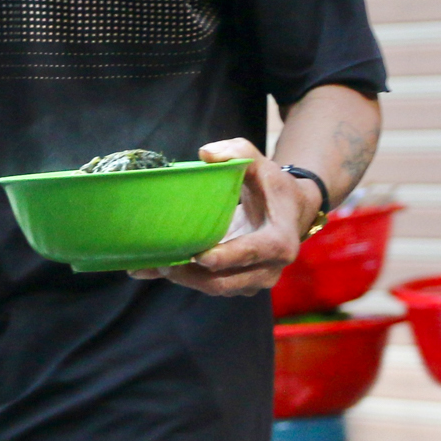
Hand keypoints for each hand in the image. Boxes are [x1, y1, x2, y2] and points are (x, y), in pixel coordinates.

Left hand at [131, 139, 316, 296]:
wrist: (290, 212)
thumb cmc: (273, 187)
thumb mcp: (261, 165)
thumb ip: (237, 153)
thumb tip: (205, 153)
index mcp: (279, 241)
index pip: (251, 253)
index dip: (226, 257)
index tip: (199, 255)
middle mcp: (268, 269)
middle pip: (225, 281)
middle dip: (191, 273)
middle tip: (161, 260)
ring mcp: (253, 281)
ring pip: (214, 288)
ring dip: (183, 279)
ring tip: (152, 263)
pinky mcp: (238, 284)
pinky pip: (209, 286)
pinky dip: (181, 279)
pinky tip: (150, 270)